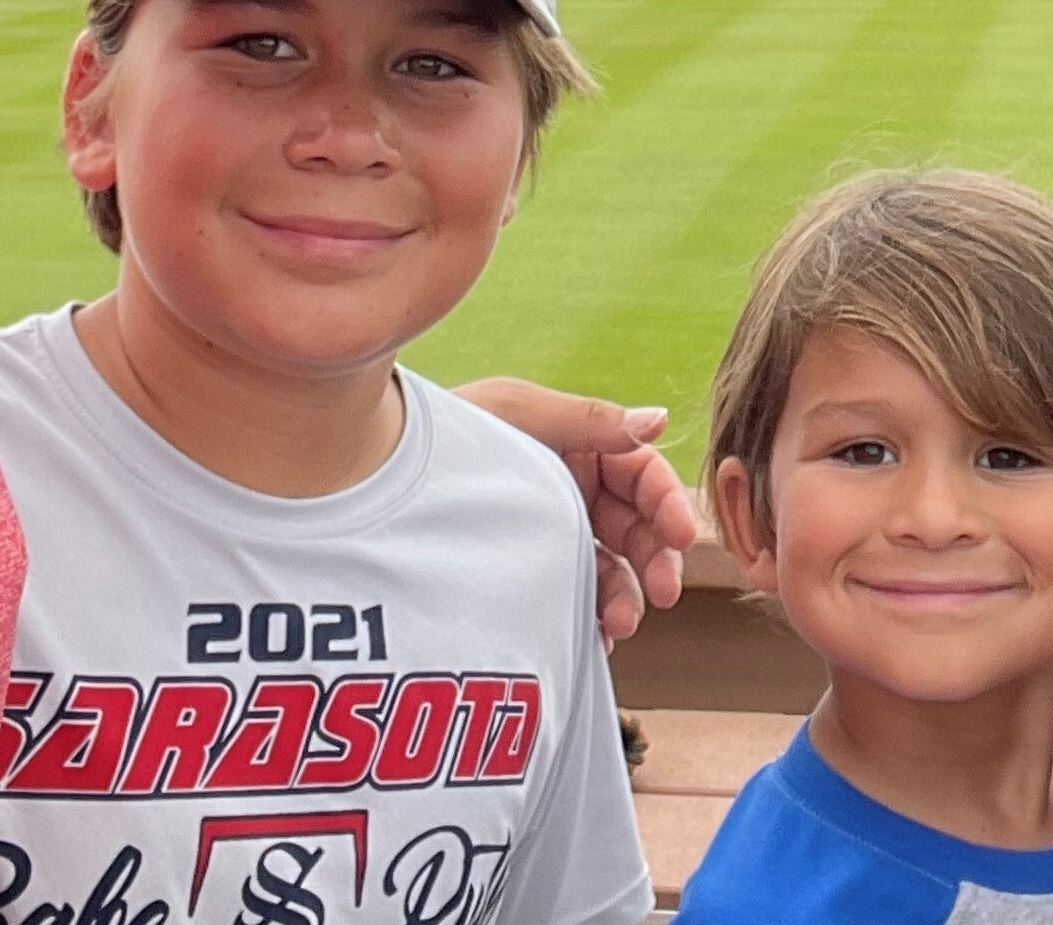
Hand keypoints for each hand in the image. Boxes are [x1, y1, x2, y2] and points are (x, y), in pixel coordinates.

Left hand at [452, 380, 699, 643]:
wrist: (369, 478)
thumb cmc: (447, 433)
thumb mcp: (520, 414)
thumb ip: (590, 422)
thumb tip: (655, 418)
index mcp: (575, 446)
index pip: (640, 472)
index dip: (667, 501)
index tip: (683, 536)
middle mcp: (568, 489)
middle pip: (633, 526)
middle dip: (653, 558)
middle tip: (663, 591)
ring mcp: (546, 534)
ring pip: (608, 567)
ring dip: (625, 596)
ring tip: (620, 624)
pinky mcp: (524, 574)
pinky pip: (572, 598)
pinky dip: (590, 618)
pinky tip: (594, 637)